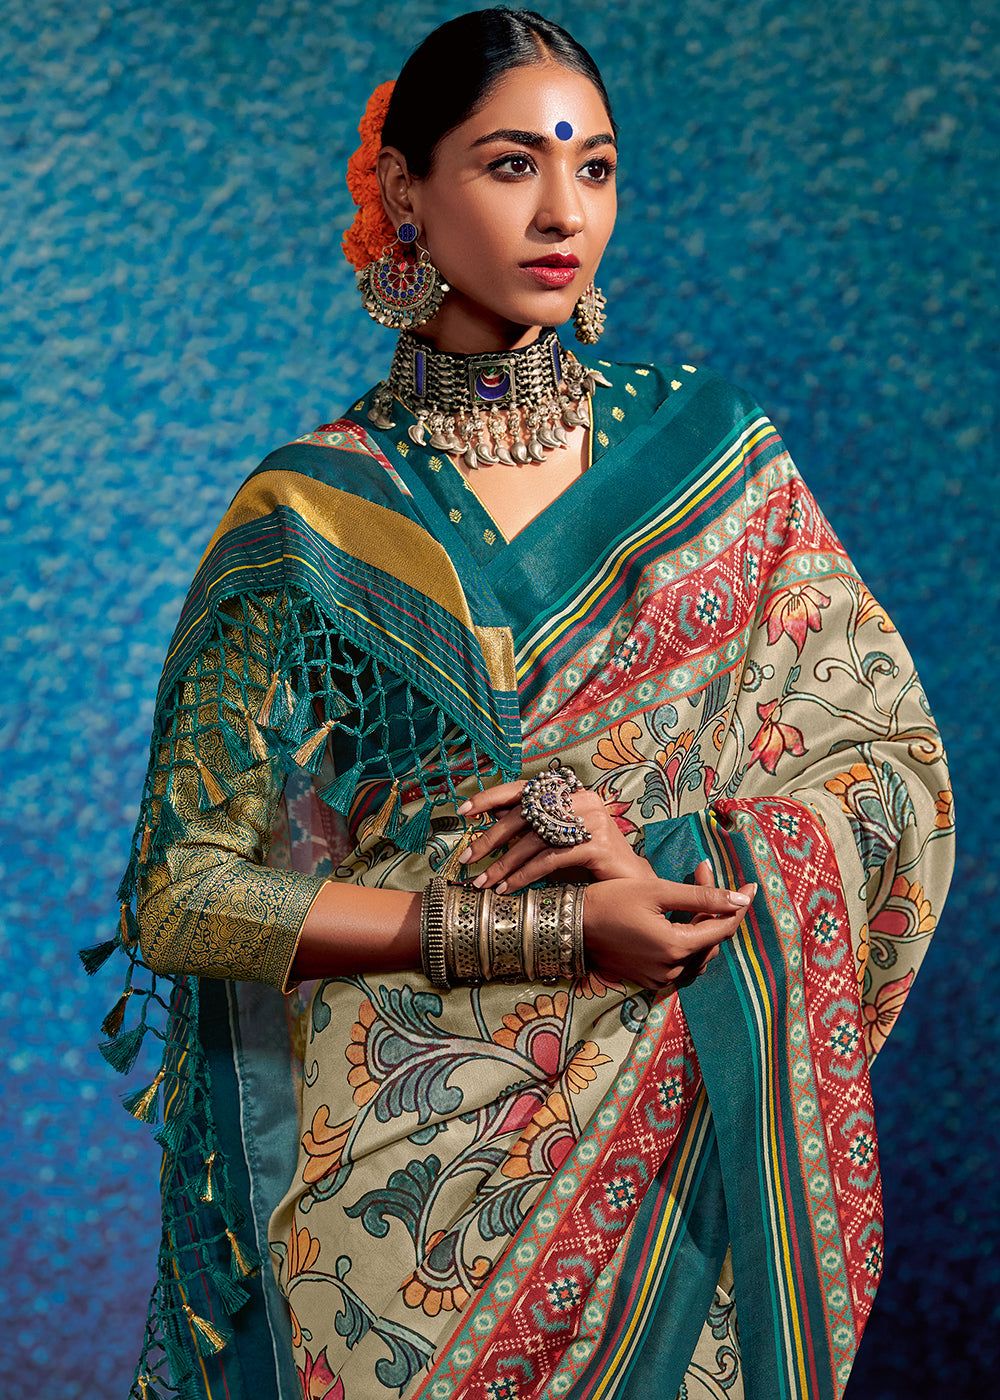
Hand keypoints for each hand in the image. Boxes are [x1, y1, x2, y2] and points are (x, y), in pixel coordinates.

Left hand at [457, 779, 652, 891]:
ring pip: (535, 840)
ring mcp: (593, 820)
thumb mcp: (555, 840)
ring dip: (504, 864)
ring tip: (484, 883)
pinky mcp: (598, 845)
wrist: (632, 885)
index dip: (491, 797)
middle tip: (468, 858)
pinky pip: (550, 860)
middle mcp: (583, 800)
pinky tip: (508, 889)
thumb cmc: (589, 863)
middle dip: (491, 838)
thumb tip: (490, 813)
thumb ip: (529, 826)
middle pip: (525, 815)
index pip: (524, 788)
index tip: (464, 810)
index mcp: (571, 792)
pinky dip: (525, 875)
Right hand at [582, 864, 754, 989]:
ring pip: (698, 953)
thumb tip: (741, 899)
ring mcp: (660, 977)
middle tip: (703, 874)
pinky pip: (681, 964)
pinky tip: (679, 920)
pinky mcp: (649, 979)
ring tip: (694, 894)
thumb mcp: (657, 891)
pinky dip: (687, 943)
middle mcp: (671, 968)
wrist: (572, 924)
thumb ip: (701, 896)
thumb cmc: (611, 900)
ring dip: (702, 926)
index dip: (739, 906)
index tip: (752, 887)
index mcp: (676, 946)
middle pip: (711, 940)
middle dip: (714, 908)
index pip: (722, 928)